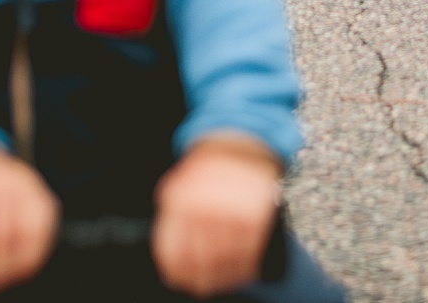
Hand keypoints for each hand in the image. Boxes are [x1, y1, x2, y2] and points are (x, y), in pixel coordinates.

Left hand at [153, 136, 281, 297]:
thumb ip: (171, 221)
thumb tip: (171, 262)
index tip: (181, 282)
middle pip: (201, 264)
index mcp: (179, 205)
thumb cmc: (206, 169)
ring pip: (226, 264)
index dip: (177, 275)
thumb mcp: (176, 187)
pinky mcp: (256, 217)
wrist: (239, 141)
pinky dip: (246, 268)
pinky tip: (243, 271)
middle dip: (202, 280)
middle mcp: (205, 211)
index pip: (174, 255)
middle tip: (203, 286)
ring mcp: (231, 214)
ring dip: (225, 278)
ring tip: (224, 280)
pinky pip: (249, 254)